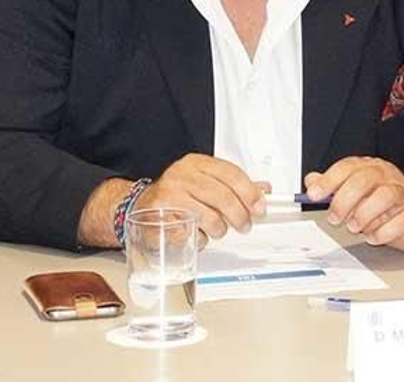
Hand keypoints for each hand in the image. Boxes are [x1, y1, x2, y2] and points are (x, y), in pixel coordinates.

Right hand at [141, 153, 268, 240]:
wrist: (140, 204)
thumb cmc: (178, 193)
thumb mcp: (206, 182)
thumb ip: (233, 185)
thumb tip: (263, 190)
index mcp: (197, 163)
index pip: (231, 174)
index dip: (250, 193)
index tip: (259, 208)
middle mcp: (181, 175)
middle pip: (222, 196)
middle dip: (239, 215)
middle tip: (245, 225)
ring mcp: (168, 195)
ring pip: (207, 216)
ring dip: (220, 229)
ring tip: (219, 230)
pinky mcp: (158, 216)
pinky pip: (189, 232)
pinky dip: (199, 238)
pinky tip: (199, 235)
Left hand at [305, 157, 403, 251]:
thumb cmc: (383, 203)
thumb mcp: (356, 191)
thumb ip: (333, 185)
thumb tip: (312, 181)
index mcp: (371, 168)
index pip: (348, 167)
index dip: (329, 180)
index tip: (314, 194)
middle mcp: (388, 177)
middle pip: (364, 180)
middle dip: (344, 201)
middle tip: (335, 218)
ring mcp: (403, 194)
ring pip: (384, 197)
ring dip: (363, 215)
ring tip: (355, 227)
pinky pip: (399, 222)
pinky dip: (381, 233)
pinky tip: (373, 236)